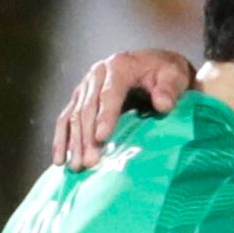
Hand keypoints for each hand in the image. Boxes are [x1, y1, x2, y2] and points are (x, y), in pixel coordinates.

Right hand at [48, 47, 193, 172]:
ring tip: (76, 166)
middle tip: (90, 162)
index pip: (109, 93)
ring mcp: (85, 86)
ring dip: (73, 143)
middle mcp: (97, 74)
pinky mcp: (79, 98)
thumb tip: (163, 104)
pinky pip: (65, 119)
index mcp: (119, 66)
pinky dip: (61, 139)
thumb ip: (169, 89)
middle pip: (88, 108)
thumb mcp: (174, 76)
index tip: (102, 138)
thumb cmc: (166, 74)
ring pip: (74, 116)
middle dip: (87, 137)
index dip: (105, 116)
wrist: (154, 66)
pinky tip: (60, 159)